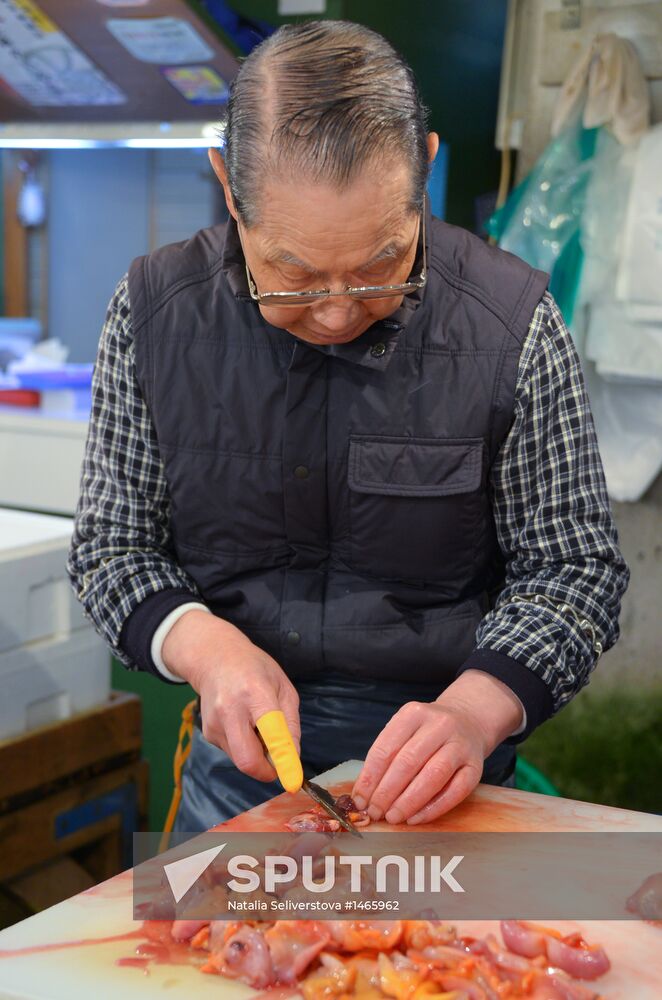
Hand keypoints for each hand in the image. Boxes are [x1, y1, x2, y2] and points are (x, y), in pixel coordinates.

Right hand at [162, 610, 300, 782]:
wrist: (213, 658)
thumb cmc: (254, 669)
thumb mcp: (283, 686)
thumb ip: (291, 723)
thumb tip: (293, 757)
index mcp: (255, 692)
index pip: (270, 733)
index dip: (283, 760)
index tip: (292, 781)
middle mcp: (230, 710)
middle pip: (247, 760)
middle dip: (267, 771)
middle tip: (278, 762)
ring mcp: (214, 723)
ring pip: (241, 759)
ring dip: (256, 754)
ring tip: (258, 726)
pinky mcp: (208, 734)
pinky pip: (233, 752)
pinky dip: (244, 746)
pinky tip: (243, 724)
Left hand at [351, 670, 522, 824]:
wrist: (468, 721)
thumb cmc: (427, 732)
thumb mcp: (405, 730)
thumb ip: (387, 756)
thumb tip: (364, 794)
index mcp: (414, 713)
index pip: (386, 747)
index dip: (370, 777)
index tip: (360, 800)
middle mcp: (440, 725)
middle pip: (408, 761)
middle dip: (387, 792)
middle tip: (375, 812)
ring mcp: (460, 744)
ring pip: (433, 775)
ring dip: (409, 801)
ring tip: (393, 817)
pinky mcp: (476, 766)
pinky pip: (455, 791)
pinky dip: (433, 808)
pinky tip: (416, 818)